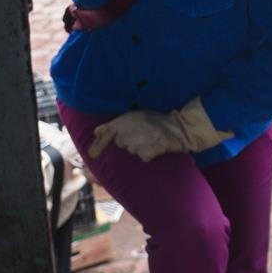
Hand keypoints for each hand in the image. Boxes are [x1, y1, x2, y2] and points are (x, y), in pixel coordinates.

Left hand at [87, 103, 230, 162]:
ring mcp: (136, 143)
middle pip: (121, 144)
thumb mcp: (136, 116)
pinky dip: (149, 154)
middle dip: (128, 141)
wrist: (179, 127)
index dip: (98, 144)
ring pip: (132, 151)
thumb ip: (115, 124)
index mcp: (124, 120)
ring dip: (140, 147)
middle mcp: (127, 132)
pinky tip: (156, 146)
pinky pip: (143, 157)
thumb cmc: (158, 120)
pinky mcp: (146, 152)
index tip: (92, 154)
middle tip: (143, 133)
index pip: (106, 133)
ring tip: (151, 138)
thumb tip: (97, 131)